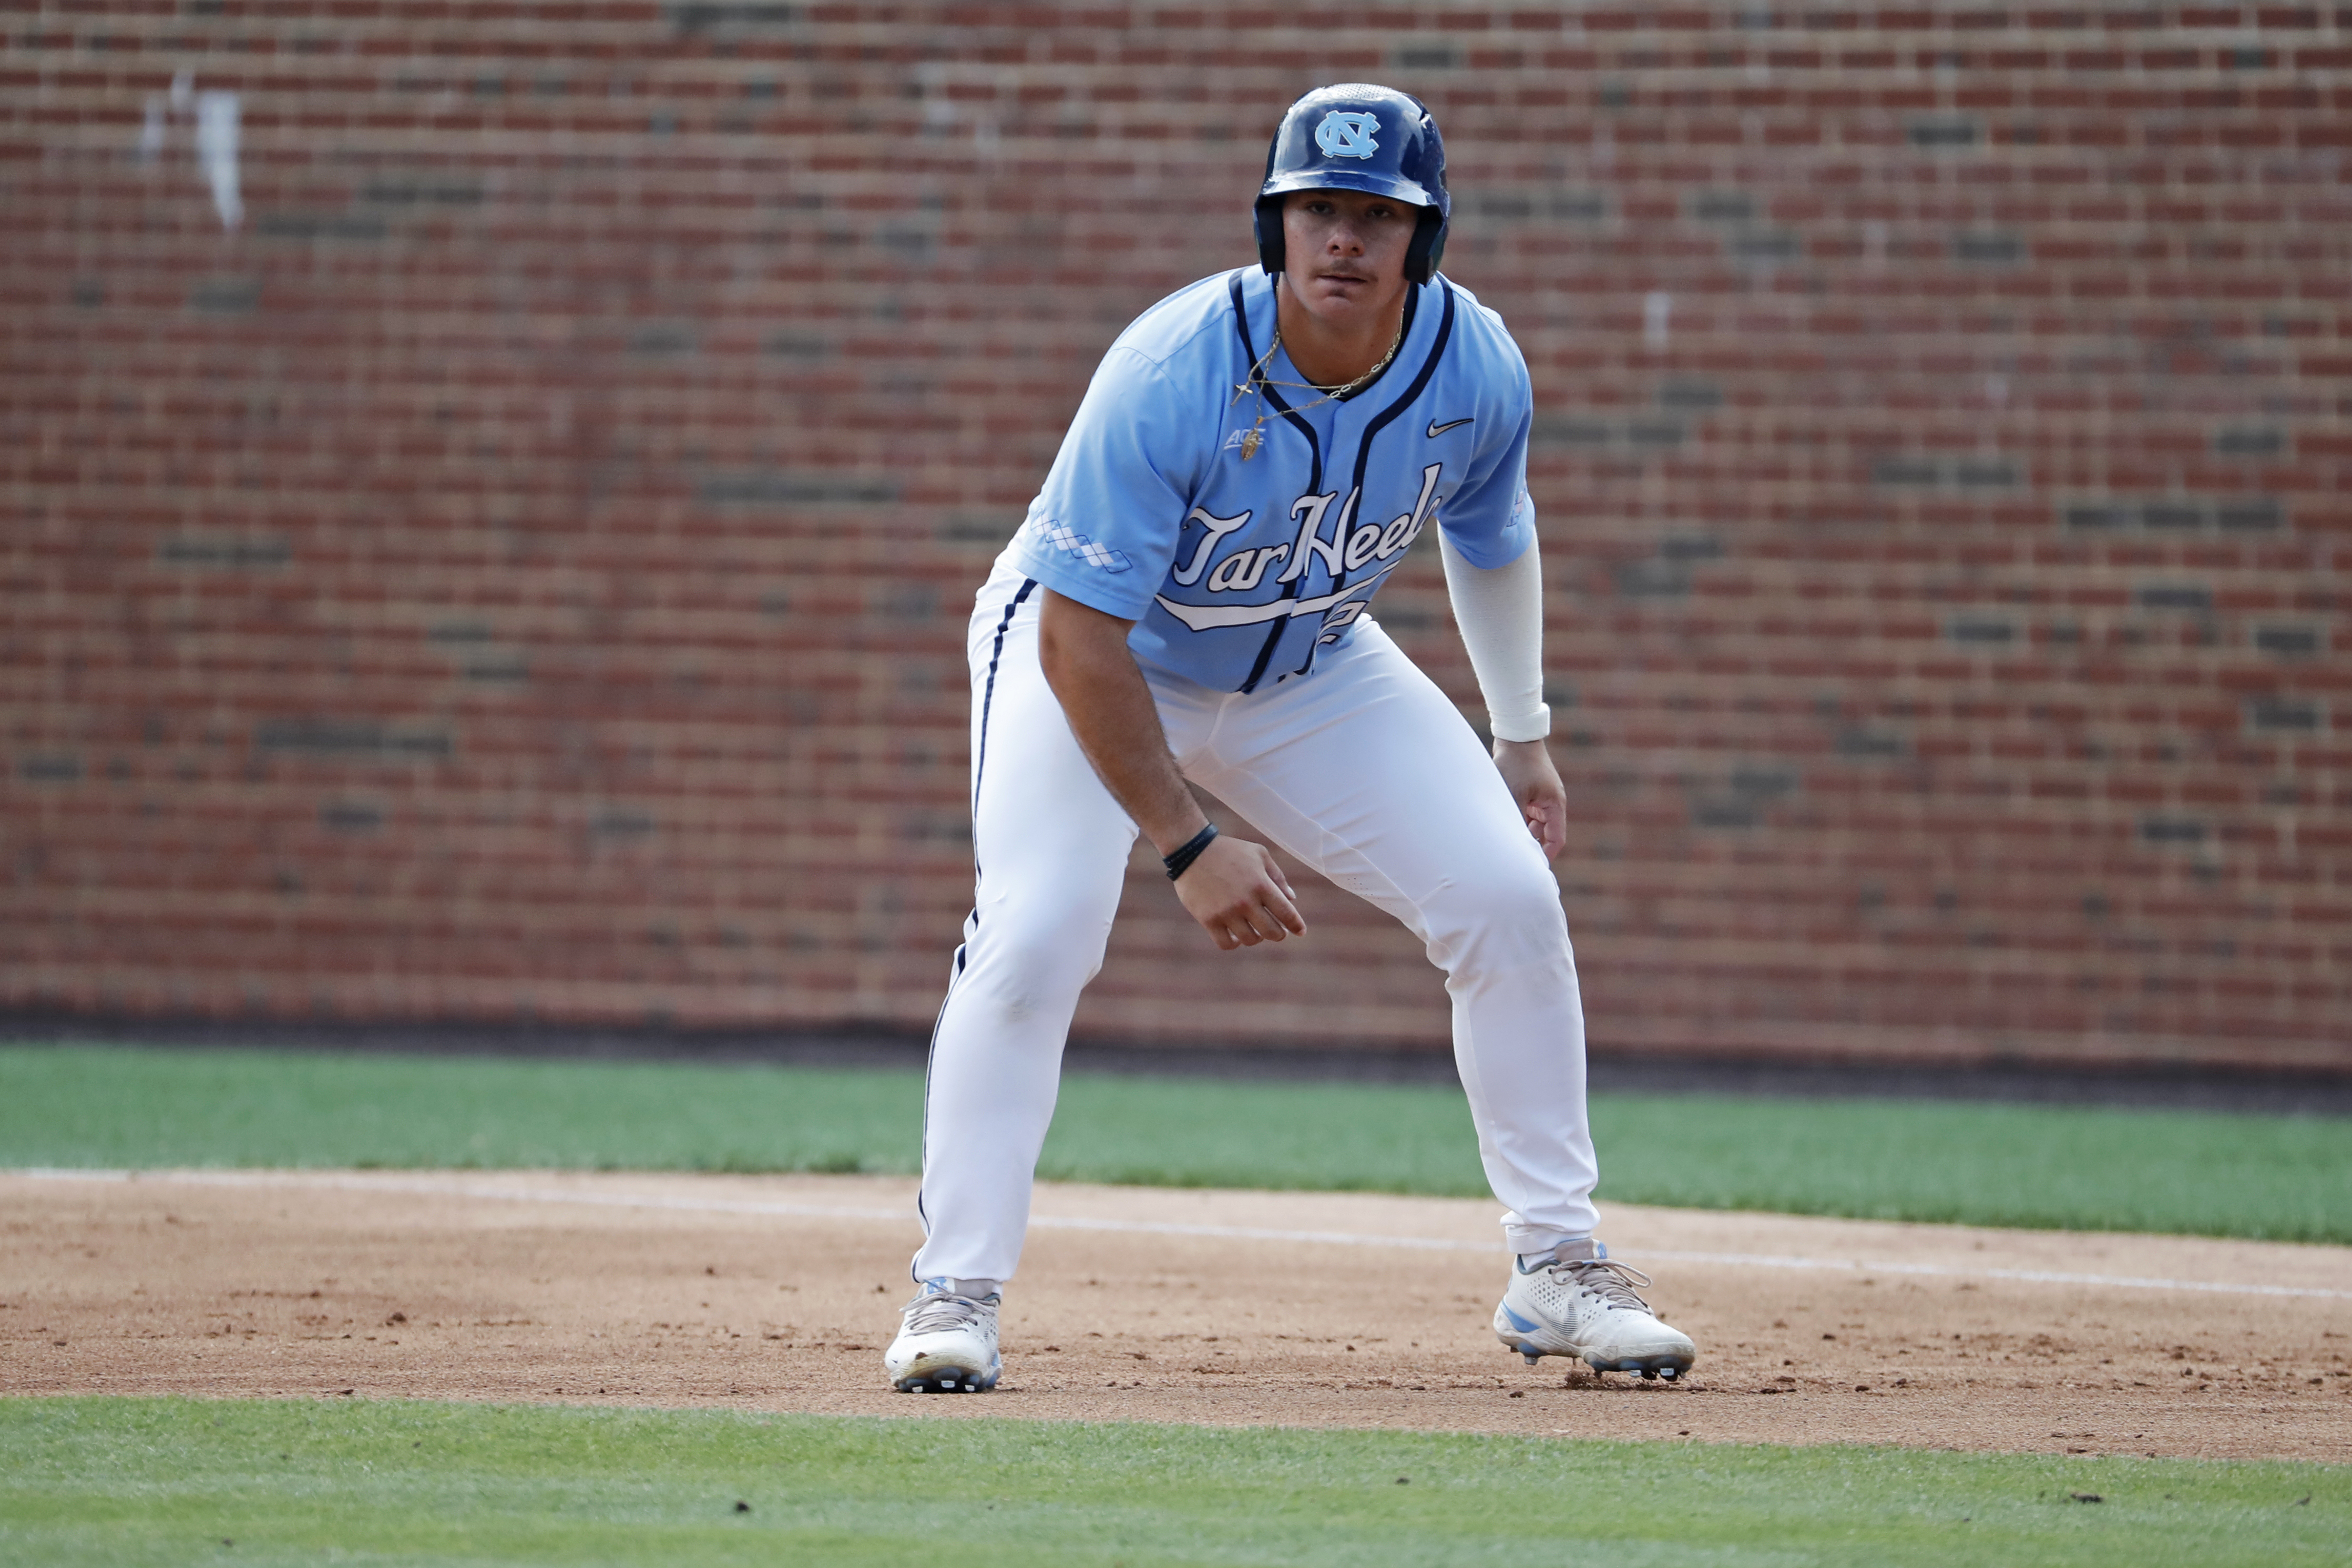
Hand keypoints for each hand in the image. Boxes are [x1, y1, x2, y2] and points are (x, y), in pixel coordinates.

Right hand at [1171, 834, 1306, 950]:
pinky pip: (1226, 944)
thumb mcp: (1258, 854)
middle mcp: (1246, 901)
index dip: (1296, 926)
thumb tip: (1291, 899)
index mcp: (1261, 884)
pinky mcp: (1208, 919)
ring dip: (1257, 937)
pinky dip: (1235, 943)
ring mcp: (1226, 912)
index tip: (1300, 931)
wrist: (1191, 850)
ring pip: (1251, 940)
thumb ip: (1277, 876)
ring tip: (1254, 930)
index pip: (1287, 913)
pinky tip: (1236, 936)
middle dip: (1278, 934)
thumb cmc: (1228, 850)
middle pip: (1272, 932)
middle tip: (1277, 931)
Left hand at [1493, 738, 1567, 859]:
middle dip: (1530, 846)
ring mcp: (1539, 797)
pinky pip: (1525, 813)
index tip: (1532, 869)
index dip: (1545, 856)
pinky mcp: (1528, 791)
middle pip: (1544, 834)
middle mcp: (1550, 803)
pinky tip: (1500, 825)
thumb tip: (1511, 844)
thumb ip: (1515, 820)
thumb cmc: (1515, 764)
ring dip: (1520, 832)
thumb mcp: (1514, 794)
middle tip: (1512, 860)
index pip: (1556, 839)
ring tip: (1503, 843)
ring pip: (1532, 824)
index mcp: (1554, 805)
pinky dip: (1515, 820)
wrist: (1514, 736)